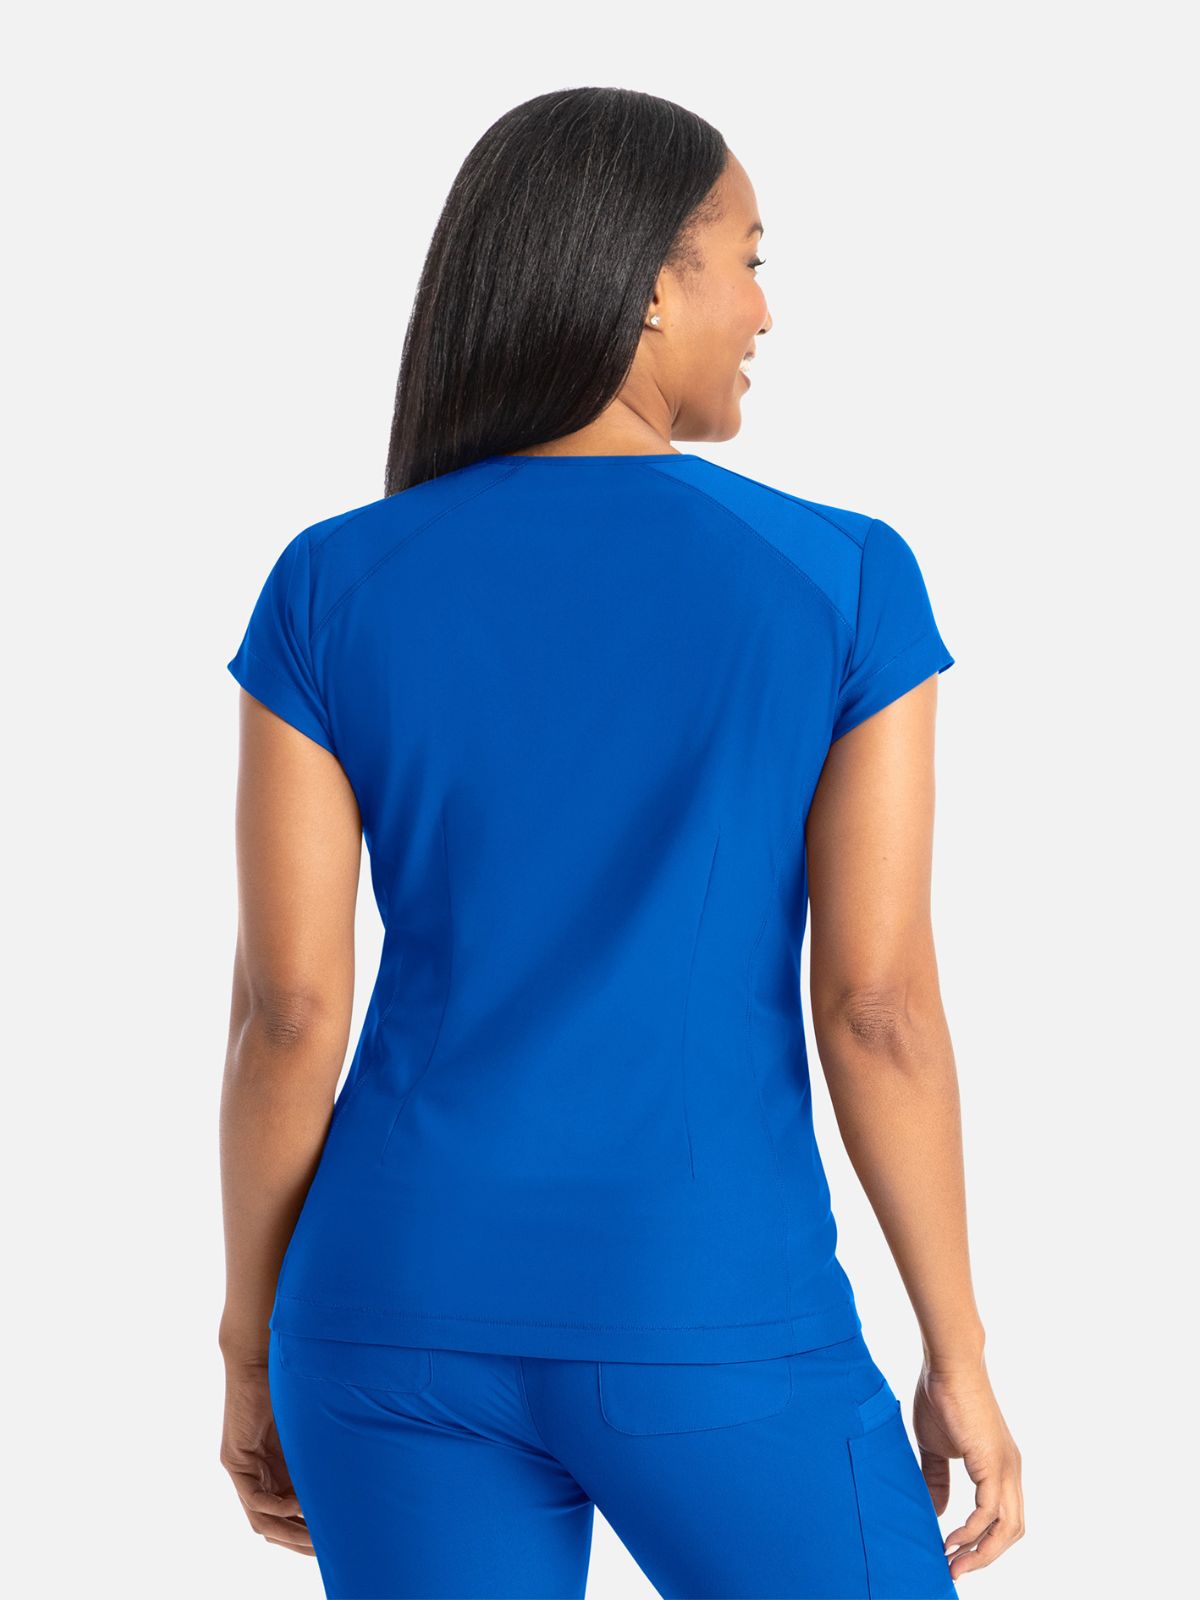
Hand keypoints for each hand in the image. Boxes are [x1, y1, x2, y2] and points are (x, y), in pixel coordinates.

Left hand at [219, 1351, 314, 1557]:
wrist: (264, 1354)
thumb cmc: (293, 1382)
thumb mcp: (314, 1428)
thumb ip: (325, 1452)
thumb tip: (363, 1471)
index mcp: (277, 1468)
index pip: (288, 1516)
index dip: (308, 1535)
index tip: (334, 1544)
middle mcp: (257, 1474)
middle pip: (274, 1525)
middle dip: (300, 1542)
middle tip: (327, 1553)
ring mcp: (243, 1468)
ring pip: (262, 1518)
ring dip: (288, 1533)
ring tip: (316, 1539)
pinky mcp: (234, 1459)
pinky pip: (254, 1497)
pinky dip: (276, 1506)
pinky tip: (297, 1505)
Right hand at [911, 1359, 1023, 1581]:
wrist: (948, 1364)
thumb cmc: (941, 1397)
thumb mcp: (936, 1447)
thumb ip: (938, 1479)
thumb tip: (938, 1512)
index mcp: (1000, 1467)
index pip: (1005, 1518)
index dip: (984, 1542)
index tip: (955, 1556)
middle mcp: (1011, 1471)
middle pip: (1013, 1532)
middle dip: (986, 1556)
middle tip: (955, 1570)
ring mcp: (1006, 1468)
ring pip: (1008, 1529)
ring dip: (981, 1552)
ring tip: (952, 1563)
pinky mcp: (993, 1463)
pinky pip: (989, 1513)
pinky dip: (972, 1532)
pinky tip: (950, 1539)